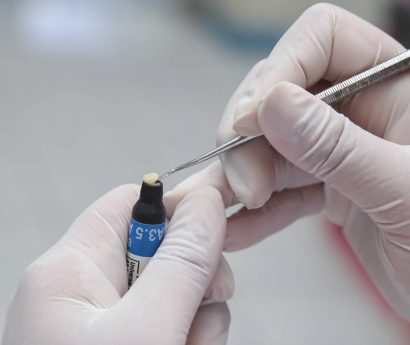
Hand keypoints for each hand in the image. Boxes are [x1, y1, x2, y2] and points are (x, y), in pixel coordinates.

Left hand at [2, 185, 233, 344]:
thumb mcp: (144, 335)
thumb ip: (180, 265)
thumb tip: (207, 202)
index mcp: (70, 270)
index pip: (128, 205)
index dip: (174, 206)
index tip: (217, 225)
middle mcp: (87, 291)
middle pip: (160, 248)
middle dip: (196, 274)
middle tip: (207, 305)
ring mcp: (109, 324)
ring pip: (176, 290)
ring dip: (199, 318)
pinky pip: (176, 324)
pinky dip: (193, 340)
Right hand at [169, 4, 409, 319]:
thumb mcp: (402, 191)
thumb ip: (337, 146)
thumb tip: (270, 104)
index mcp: (395, 86)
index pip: (323, 40)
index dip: (280, 70)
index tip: (250, 120)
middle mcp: (360, 111)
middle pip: (280, 95)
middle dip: (249, 139)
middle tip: (243, 185)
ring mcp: (339, 151)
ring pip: (269, 145)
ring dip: (239, 178)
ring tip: (216, 213)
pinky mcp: (326, 188)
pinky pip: (279, 189)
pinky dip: (254, 211)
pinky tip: (235, 229)